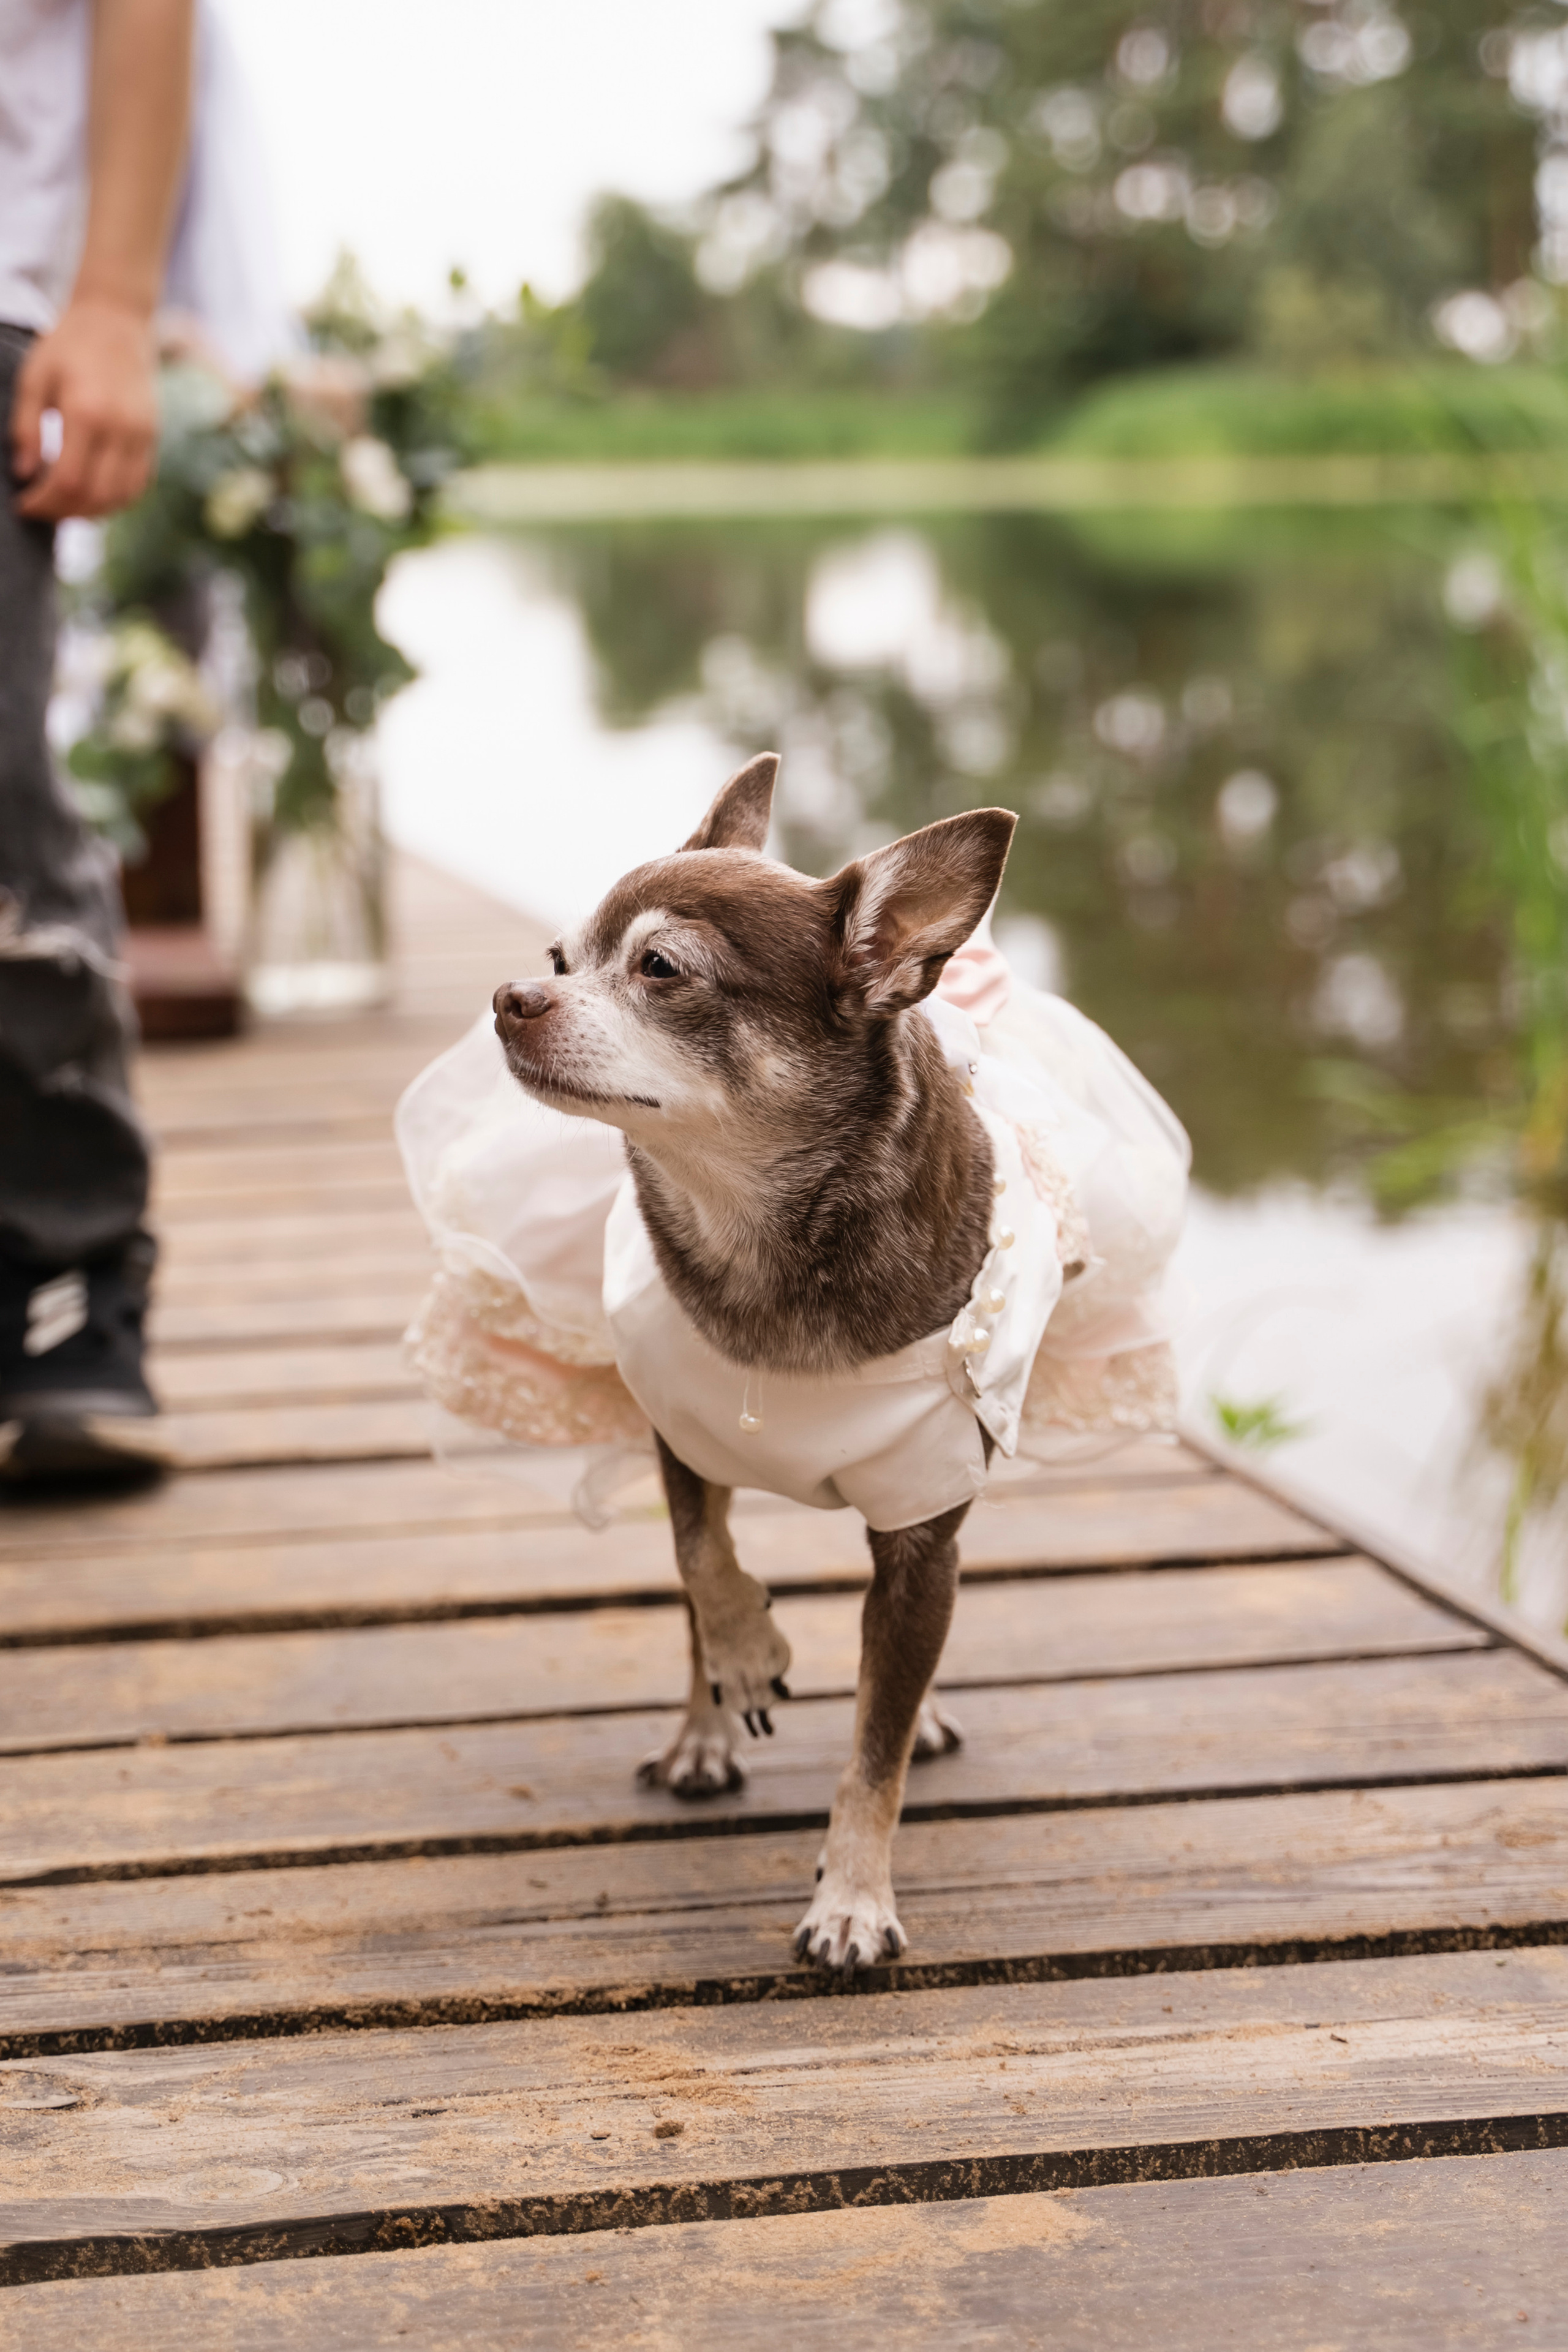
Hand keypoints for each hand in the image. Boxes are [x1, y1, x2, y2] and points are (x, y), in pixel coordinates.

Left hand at [11, 299, 158, 520]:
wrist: (117, 321)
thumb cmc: (68, 346)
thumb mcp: (34, 378)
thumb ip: (26, 427)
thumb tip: (24, 473)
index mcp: (86, 412)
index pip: (68, 481)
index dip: (44, 503)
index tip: (23, 504)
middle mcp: (120, 429)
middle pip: (95, 497)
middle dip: (63, 512)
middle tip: (41, 509)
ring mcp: (142, 436)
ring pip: (120, 498)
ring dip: (91, 513)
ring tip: (65, 507)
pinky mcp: (153, 438)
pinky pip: (138, 486)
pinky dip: (115, 501)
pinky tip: (92, 497)